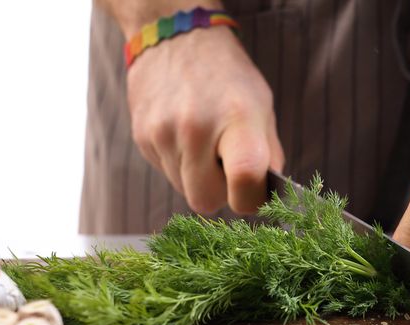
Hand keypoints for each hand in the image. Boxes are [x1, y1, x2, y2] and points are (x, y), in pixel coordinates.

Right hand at [127, 26, 283, 214]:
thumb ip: (268, 154)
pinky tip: (185, 136)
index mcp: (237, 118)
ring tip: (204, 144)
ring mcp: (163, 133)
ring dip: (197, 178)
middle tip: (226, 169)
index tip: (253, 191)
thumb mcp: (262, 107)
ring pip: (183, 189)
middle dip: (219, 193)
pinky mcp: (141, 137)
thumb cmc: (228, 77)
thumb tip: (265, 194)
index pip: (244, 181)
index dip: (251, 198)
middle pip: (205, 201)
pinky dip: (179, 164)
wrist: (177, 38)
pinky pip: (165, 172)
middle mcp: (195, 127)